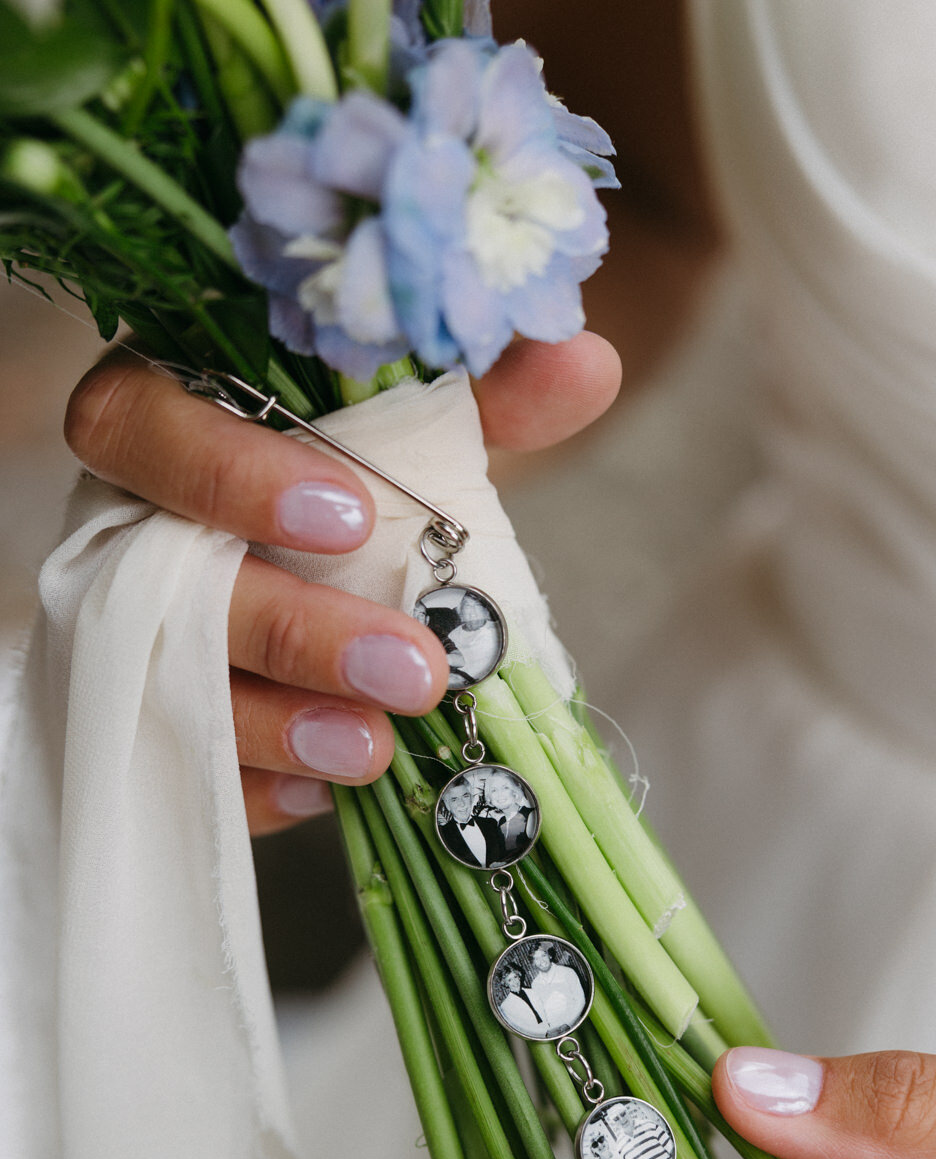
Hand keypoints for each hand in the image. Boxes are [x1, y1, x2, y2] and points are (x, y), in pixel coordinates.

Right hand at [63, 336, 620, 833]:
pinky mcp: (152, 718)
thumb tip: (584, 365)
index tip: (346, 516)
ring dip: (277, 726)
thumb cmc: (355, 475)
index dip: (227, 475)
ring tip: (376, 748)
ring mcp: (126, 630)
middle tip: (414, 670)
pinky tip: (326, 793)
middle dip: (293, 632)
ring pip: (165, 687)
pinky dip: (256, 787)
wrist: (325, 554)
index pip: (142, 425)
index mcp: (168, 419)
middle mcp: (128, 526)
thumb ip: (486, 392)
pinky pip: (181, 764)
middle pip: (158, 581)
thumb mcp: (413, 427)